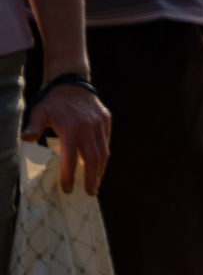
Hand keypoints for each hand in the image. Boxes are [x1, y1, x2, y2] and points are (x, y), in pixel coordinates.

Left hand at [25, 79, 110, 193]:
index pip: (71, 160)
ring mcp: (99, 125)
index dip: (70, 176)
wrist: (72, 83)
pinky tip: (100, 164)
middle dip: (92, 178)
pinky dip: (103, 155)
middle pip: (92, 159)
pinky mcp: (106, 121)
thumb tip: (24, 140)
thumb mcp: (39, 113)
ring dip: (101, 169)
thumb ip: (33, 127)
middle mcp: (88, 129)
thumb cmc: (53, 101)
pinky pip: (106, 142)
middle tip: (91, 192)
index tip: (68, 189)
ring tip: (97, 182)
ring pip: (103, 152)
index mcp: (71, 130)